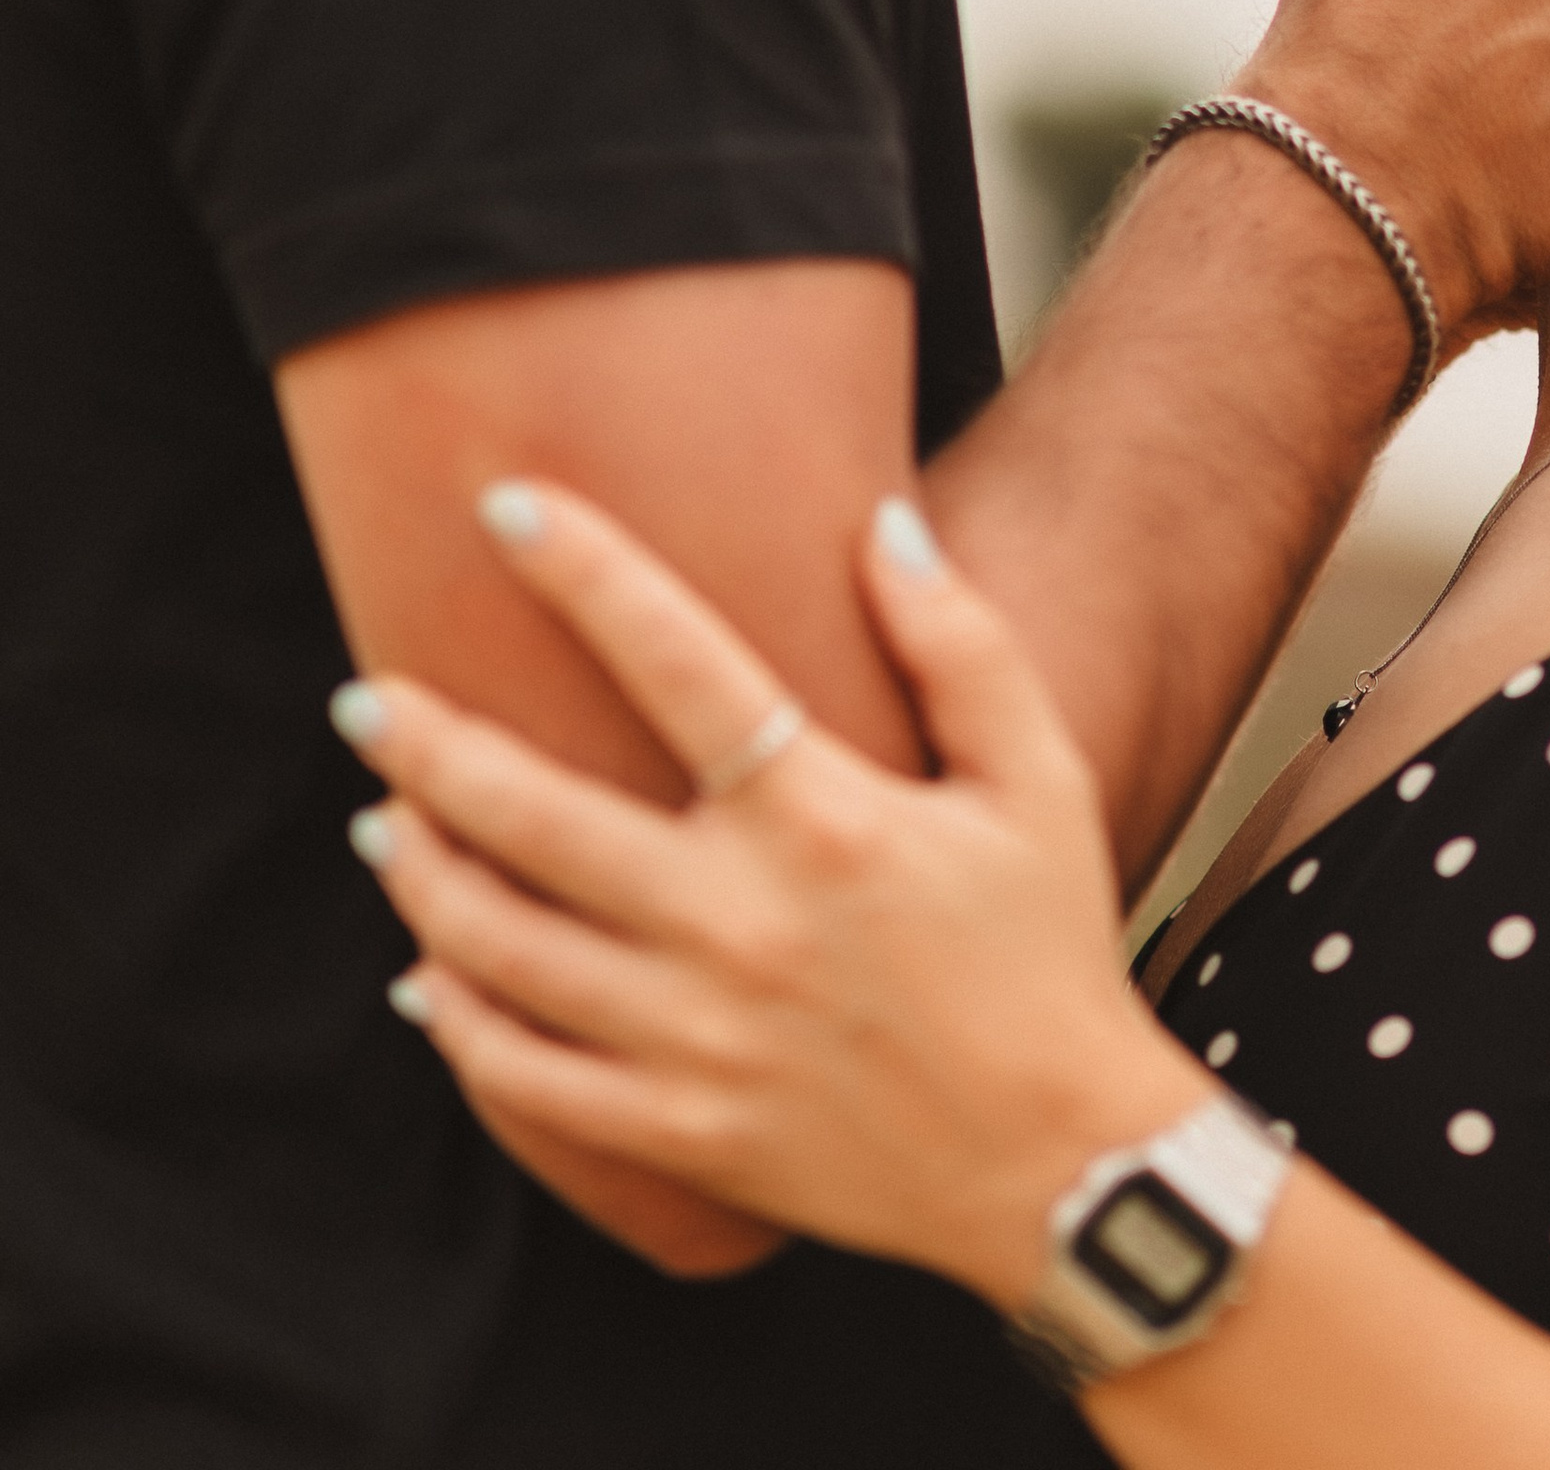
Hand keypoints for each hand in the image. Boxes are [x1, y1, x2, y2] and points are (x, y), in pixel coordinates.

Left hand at [336, 485, 1199, 1306]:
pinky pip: (528, 1079)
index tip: (505, 506)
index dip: (586, 573)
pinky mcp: (680, 1129)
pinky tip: (426, 974)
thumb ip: (960, 643)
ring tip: (380, 821)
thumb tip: (879, 524)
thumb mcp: (1038, 778)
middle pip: (538, 815)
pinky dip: (457, 1023)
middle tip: (365, 698)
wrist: (1058, 1169)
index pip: (679, 664)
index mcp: (826, 820)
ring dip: (423, 875)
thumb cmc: (1048, 950)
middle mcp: (742, 925)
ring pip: (505, 948)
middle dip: (429, 747)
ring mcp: (698, 1038)